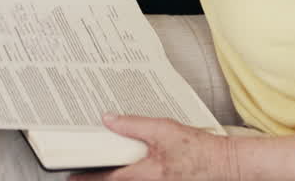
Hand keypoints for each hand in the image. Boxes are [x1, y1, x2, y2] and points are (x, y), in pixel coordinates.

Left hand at [70, 116, 237, 180]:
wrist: (224, 163)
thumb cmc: (199, 151)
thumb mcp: (163, 130)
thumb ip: (133, 124)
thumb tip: (109, 119)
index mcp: (145, 173)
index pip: (107, 178)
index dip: (87, 178)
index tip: (71, 177)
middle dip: (98, 176)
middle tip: (81, 171)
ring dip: (113, 175)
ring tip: (100, 165)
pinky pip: (140, 179)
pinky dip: (129, 172)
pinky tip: (129, 163)